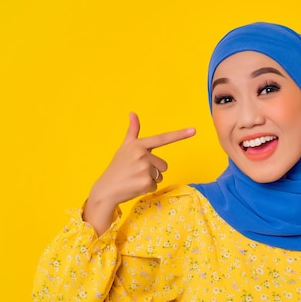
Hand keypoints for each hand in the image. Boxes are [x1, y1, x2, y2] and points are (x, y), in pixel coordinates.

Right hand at [84, 112, 194, 233]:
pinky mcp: (146, 183)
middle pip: (163, 165)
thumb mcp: (125, 148)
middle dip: (153, 170)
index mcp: (138, 145)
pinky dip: (148, 188)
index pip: (162, 138)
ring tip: (136, 178)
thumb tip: (133, 113)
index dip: (179, 134)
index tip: (193, 130)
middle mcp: (142, 155)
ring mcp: (145, 169)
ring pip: (160, 175)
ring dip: (151, 179)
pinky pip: (156, 185)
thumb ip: (133, 131)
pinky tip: (136, 186)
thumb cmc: (118, 167)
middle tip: (137, 172)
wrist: (107, 189)